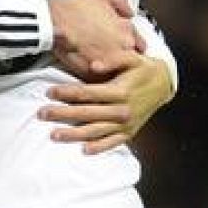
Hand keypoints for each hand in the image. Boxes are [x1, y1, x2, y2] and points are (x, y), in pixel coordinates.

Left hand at [39, 52, 174, 153]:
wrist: (165, 84)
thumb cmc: (143, 69)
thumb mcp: (131, 58)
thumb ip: (113, 59)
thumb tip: (93, 65)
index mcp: (120, 91)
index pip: (87, 93)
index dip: (66, 93)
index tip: (49, 92)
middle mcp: (122, 110)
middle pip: (86, 113)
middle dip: (62, 114)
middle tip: (41, 113)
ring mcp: (126, 124)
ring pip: (95, 131)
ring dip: (73, 135)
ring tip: (54, 135)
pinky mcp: (130, 132)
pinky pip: (112, 143)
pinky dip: (99, 148)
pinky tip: (84, 150)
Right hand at [49, 0, 137, 78]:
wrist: (54, 22)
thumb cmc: (75, 9)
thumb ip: (122, 3)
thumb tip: (130, 13)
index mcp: (127, 30)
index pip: (140, 45)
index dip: (132, 46)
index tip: (124, 47)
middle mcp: (122, 47)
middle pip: (131, 60)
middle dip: (124, 59)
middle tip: (113, 57)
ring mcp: (110, 62)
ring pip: (118, 71)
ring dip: (113, 69)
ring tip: (101, 64)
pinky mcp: (95, 74)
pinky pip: (102, 80)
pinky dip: (99, 76)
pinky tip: (91, 69)